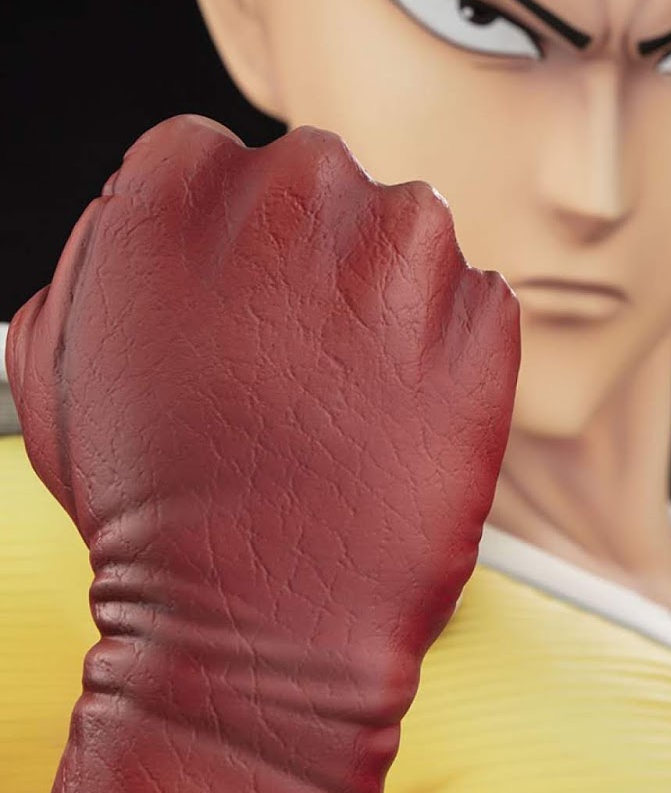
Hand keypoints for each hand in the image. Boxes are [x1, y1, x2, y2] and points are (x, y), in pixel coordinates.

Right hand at [7, 116, 518, 792]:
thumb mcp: (64, 357)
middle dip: (309, 256)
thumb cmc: (148, 503)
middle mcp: (300, 185)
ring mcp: (403, 248)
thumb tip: (155, 220)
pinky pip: (471, 302)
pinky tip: (395, 417)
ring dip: (384, 298)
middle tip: (291, 356)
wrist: (252, 631)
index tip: (230, 304)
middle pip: (320, 187)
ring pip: (405, 235)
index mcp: (185, 178)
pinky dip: (445, 348)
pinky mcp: (483, 313)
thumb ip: (110, 252)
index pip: (218, 162)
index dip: (223, 243)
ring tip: (347, 395)